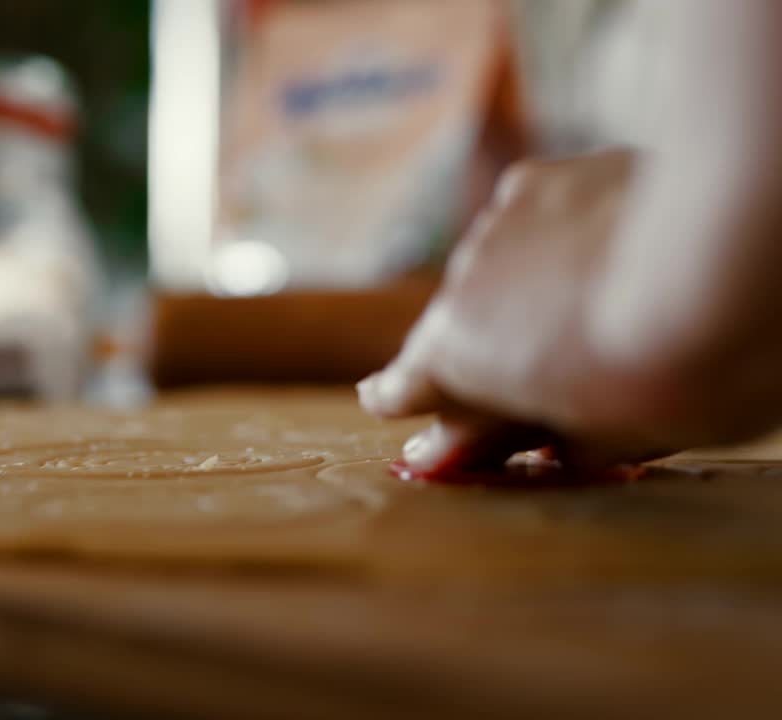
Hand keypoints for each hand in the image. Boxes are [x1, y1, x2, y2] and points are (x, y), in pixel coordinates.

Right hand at [358, 150, 682, 473]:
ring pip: (504, 269)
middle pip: (463, 327)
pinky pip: (542, 219)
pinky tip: (615, 251)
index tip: (395, 406)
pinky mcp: (549, 175)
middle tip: (551, 370)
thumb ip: (558, 441)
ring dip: (533, 290)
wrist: (736, 260)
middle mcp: (461, 282)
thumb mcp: (619, 438)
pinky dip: (565, 238)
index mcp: (456, 358)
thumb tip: (545, 445)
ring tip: (605, 303)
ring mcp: (502, 222)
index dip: (404, 402)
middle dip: (496, 347)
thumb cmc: (678, 372)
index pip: (398, 387)